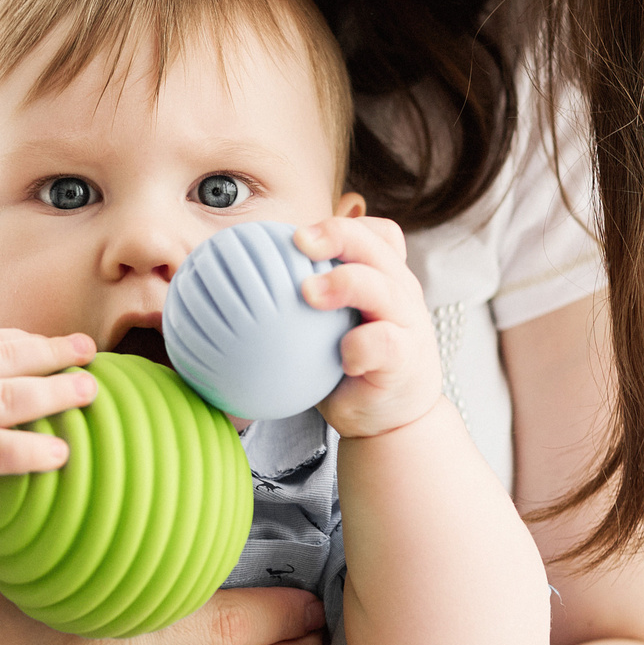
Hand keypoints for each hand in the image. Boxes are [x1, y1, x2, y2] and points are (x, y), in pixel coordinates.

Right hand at [0, 329, 95, 531]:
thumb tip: (34, 351)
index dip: (37, 342)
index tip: (74, 346)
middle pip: (8, 359)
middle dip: (53, 355)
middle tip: (90, 356)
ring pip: (10, 398)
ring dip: (54, 393)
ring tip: (87, 392)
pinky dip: (32, 449)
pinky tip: (60, 454)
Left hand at [292, 216, 440, 438]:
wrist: (391, 420)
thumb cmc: (351, 367)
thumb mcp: (330, 326)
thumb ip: (307, 300)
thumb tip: (236, 285)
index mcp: (382, 278)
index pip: (373, 233)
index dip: (340, 225)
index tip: (297, 235)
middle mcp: (399, 292)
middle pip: (375, 245)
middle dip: (336, 234)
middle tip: (298, 241)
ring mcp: (407, 324)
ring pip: (382, 287)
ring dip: (344, 282)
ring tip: (308, 293)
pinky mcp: (405, 360)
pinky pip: (385, 342)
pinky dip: (360, 346)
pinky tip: (341, 358)